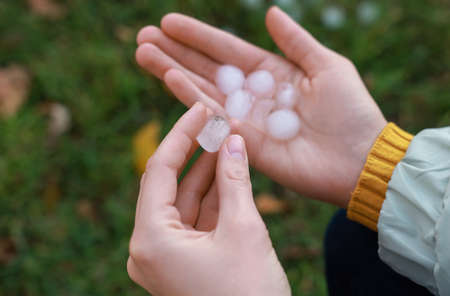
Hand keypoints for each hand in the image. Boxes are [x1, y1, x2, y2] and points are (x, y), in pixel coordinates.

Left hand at [127, 103, 290, 295]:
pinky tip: (230, 171)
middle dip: (196, 152)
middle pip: (170, 185)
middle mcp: (150, 248)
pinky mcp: (186, 262)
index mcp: (150, 240)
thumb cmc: (250, 294)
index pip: (159, 171)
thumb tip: (233, 140)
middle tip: (217, 122)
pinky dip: (214, 197)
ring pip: (186, 202)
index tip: (199, 108)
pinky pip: (196, 220)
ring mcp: (167, 256)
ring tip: (228, 140)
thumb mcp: (244, 230)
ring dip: (208, 173)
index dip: (181, 135)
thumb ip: (235, 180)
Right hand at [135, 6, 386, 206]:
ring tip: (143, 53)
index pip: (228, 51)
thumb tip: (270, 12)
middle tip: (143, 37)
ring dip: (172, 71)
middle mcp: (253, 95)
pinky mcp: (245, 143)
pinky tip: (170, 79)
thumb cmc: (352, 112)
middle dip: (175, 52)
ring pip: (202, 91)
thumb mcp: (327, 66)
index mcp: (273, 74)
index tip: (170, 22)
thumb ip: (296, 41)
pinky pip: (214, 117)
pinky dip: (191, 98)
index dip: (199, 36)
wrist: (361, 158)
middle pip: (207, 69)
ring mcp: (247, 120)